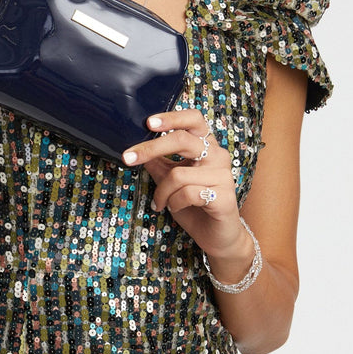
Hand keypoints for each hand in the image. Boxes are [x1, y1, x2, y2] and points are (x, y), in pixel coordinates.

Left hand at [122, 109, 247, 259]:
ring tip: (160, 202)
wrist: (216, 236)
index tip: (148, 122)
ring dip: (162, 192)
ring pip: (178, 174)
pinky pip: (188, 193)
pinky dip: (174, 203)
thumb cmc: (193, 204)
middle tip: (128, 158)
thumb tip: (136, 147)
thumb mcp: (169, 180)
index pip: (194, 119)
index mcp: (206, 145)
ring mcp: (223, 175)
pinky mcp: (224, 197)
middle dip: (151, 148)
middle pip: (182, 140)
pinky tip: (175, 208)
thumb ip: (158, 163)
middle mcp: (218, 155)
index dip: (172, 117)